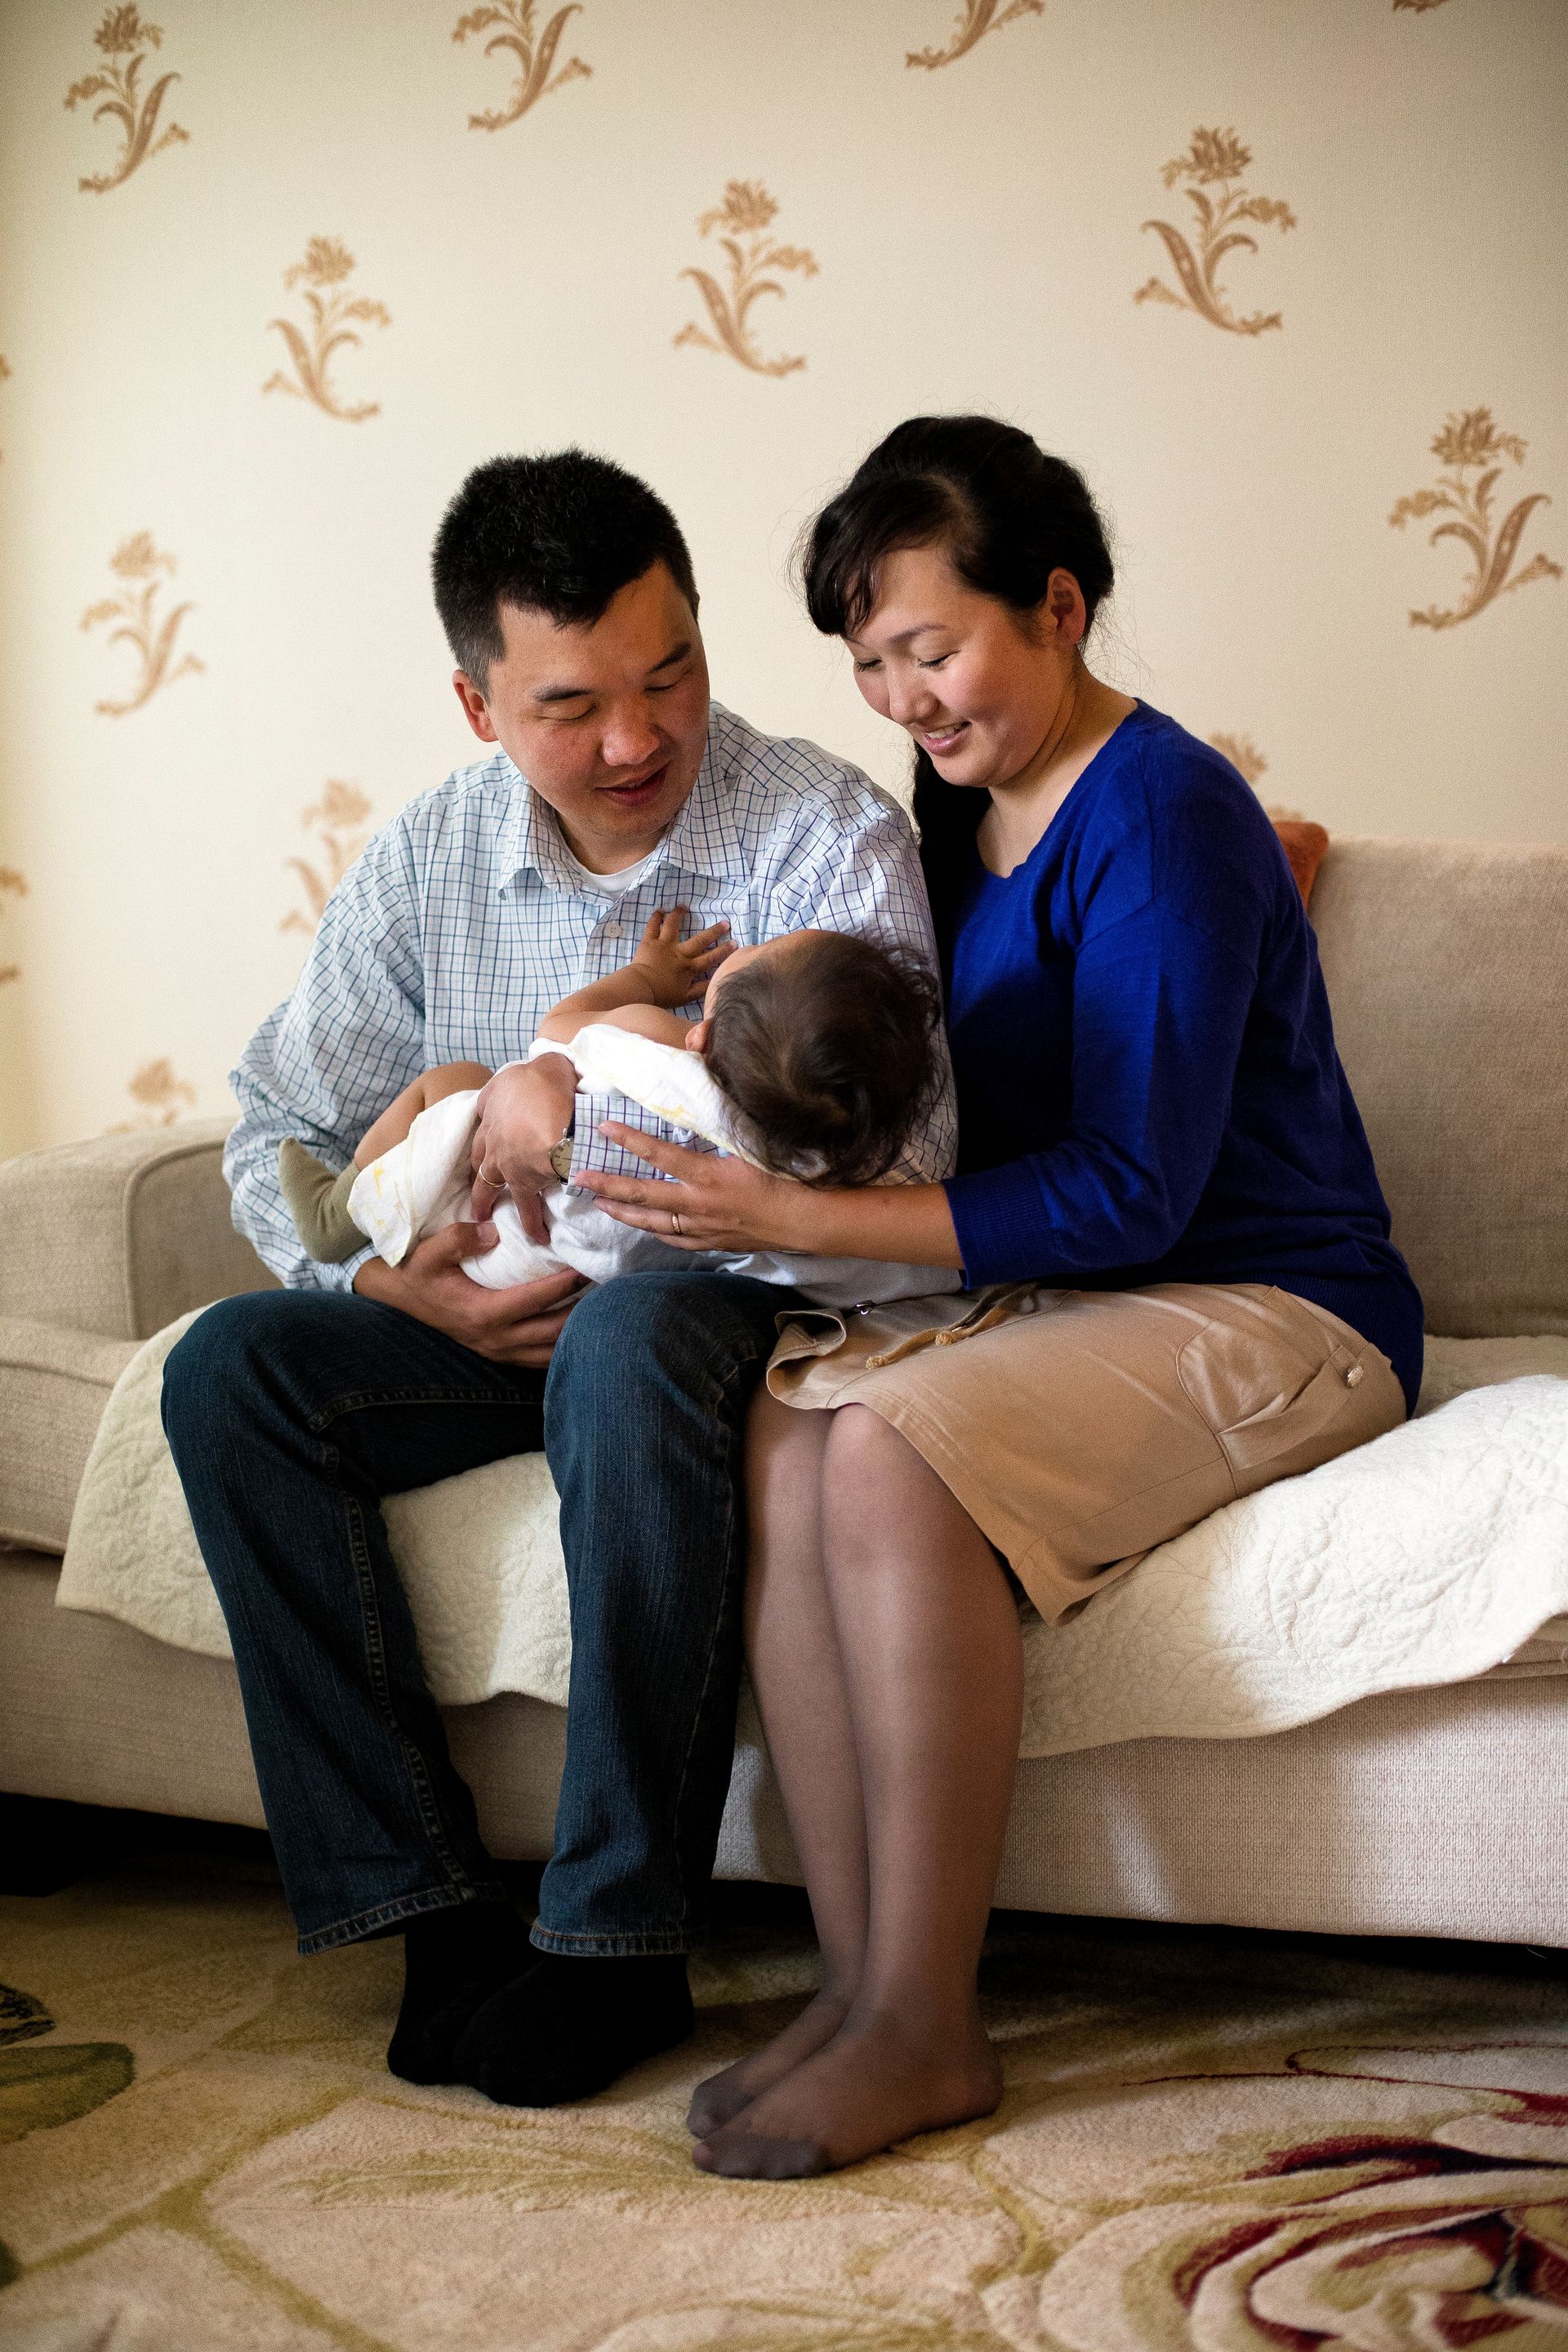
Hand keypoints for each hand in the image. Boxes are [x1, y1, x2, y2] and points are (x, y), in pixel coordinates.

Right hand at [354, 1222, 585, 1365]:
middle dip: (583, 1312)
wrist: (403, 1298)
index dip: (563, 1286)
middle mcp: (496, 1339)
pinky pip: (540, 1359)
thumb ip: (457, 1239)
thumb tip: (492, 1231)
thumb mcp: (430, 1252)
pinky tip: (582, 1330)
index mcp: (483, 1313)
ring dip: (577, 1334)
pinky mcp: (501, 1355)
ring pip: (550, 1352)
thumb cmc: (420, 1273)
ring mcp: (499, 1351)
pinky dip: (563, 1347)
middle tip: (609, 1290)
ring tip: (604, 1311)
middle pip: (552, 1332)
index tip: (587, 1269)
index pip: (534, 1301)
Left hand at [469, 1059, 577, 1237]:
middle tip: (477, 1176)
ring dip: (486, 1202)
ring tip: (485, 1217)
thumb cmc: (548, 1082)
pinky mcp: (522, 1183)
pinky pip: (526, 1208)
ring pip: (488, 1186)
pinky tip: (537, 1237)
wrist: (552, 1112)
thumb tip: (557, 1069)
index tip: (490, 1128)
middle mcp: (493, 1135)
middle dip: (476, 1167)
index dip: (488, 1119)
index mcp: (495, 1103)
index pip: (485, 1112)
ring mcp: (503, 1162)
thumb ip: (548, 1067)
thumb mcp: (548, 1063)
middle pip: (479, 1154)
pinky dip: (531, 1224)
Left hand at [575, 1121, 810, 1253]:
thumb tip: (703, 1104)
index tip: (605, 1128)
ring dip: (625, 1212)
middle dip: (609, 1186)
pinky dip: (658, 1231)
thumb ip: (726, 1127)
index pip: (660, 1155)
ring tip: (601, 1203)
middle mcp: (700, 1205)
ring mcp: (705, 1227)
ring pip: (654, 1223)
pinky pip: (677, 1239)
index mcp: (709, 1176)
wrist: (810, 1221)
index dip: (630, 1140)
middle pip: (644, 1196)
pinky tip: (647, 1227)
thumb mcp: (755, 1145)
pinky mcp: (714, 1242)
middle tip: (579, 1179)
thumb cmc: (789, 1178)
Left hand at [630, 907, 732, 1007]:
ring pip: (673, 925)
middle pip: (700, 939)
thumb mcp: (686, 997)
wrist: (640, 988)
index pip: (711, 958)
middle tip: (725, 922)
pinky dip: (656, 917)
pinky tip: (660, 910)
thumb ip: (702, 989)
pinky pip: (653, 926)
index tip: (734, 943)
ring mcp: (664, 944)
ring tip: (684, 907)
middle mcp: (680, 953)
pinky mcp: (649, 941)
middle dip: (714, 931)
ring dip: (679, 914)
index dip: (724, 951)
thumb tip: (717, 982)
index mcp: (689, 967)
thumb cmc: (662, 995)